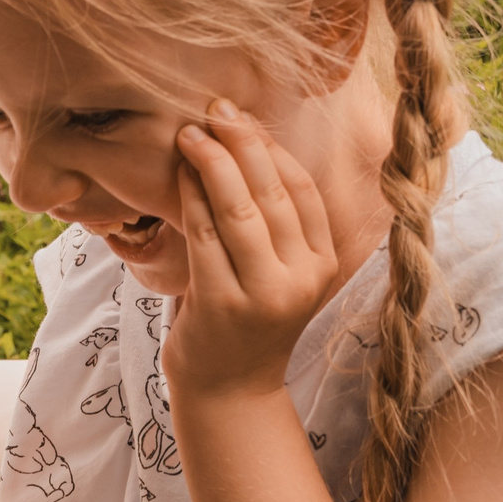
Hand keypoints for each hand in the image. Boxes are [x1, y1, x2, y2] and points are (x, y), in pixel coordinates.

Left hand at [163, 102, 339, 402]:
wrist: (228, 392)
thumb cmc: (243, 321)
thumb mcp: (274, 272)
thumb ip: (272, 224)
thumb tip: (245, 145)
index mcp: (323, 264)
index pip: (303, 190)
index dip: (272, 147)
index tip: (243, 116)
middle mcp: (302, 278)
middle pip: (273, 192)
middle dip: (242, 142)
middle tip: (214, 109)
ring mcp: (265, 294)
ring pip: (239, 210)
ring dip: (212, 162)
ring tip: (189, 132)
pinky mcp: (223, 305)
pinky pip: (205, 237)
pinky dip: (190, 198)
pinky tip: (179, 174)